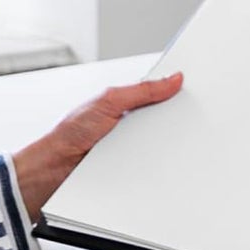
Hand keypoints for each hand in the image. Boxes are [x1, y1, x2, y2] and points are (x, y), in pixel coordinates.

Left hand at [10, 72, 183, 219]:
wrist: (53, 169)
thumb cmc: (70, 133)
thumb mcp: (108, 102)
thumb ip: (141, 90)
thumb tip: (172, 79)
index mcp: (125, 104)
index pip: (158, 96)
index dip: (176, 92)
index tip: (195, 88)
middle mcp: (130, 126)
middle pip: (165, 121)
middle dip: (177, 120)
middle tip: (194, 116)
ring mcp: (133, 149)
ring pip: (162, 146)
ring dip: (168, 146)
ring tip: (177, 141)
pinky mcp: (133, 170)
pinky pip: (154, 166)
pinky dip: (159, 166)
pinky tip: (163, 163)